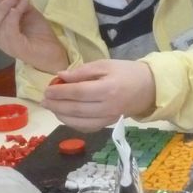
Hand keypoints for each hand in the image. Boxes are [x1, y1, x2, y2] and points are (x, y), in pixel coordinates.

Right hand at [0, 0, 67, 72]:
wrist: (53, 52)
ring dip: (8, 8)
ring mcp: (5, 44)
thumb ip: (21, 6)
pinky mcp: (14, 47)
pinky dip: (13, 16)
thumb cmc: (40, 34)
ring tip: (20, 0)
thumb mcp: (29, 15)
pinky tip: (19, 9)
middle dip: (1, 3)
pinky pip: (9, 30)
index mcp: (0, 30)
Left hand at [41, 59, 155, 131]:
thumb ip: (83, 71)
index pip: (78, 92)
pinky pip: (87, 128)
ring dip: (61, 116)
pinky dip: (73, 124)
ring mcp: (108, 118)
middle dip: (56, 105)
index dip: (60, 92)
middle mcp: (108, 106)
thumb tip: (61, 76)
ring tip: (51, 107)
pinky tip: (65, 116)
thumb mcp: (106, 64)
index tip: (47, 89)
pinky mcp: (108, 124)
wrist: (149, 88)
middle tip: (43, 100)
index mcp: (108, 89)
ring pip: (80, 122)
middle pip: (76, 109)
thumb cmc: (127, 72)